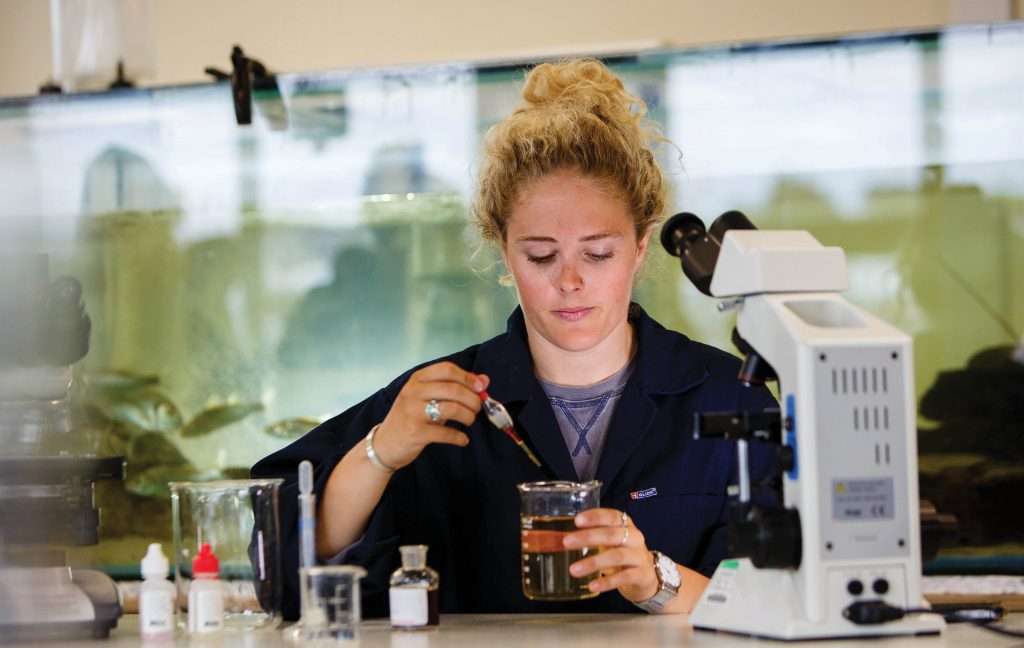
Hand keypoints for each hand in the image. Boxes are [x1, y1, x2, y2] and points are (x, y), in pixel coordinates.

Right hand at [372, 362, 488, 469]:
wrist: (385, 444)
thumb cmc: (411, 417)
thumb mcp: (429, 398)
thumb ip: (455, 388)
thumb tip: (484, 380)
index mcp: (417, 379)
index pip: (446, 369)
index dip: (467, 377)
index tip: (480, 387)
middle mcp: (413, 392)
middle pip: (453, 389)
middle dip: (472, 399)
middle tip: (477, 408)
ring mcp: (412, 412)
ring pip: (452, 409)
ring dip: (468, 416)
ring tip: (470, 421)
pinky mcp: (415, 433)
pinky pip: (446, 433)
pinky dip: (459, 437)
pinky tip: (462, 439)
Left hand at [563, 508, 658, 602]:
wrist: (646, 575)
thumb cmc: (621, 553)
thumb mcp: (609, 541)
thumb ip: (590, 537)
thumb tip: (557, 539)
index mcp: (625, 524)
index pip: (611, 515)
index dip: (595, 517)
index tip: (577, 520)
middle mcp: (634, 537)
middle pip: (612, 534)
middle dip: (588, 537)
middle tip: (567, 542)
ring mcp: (639, 556)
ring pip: (617, 556)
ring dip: (593, 562)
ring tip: (574, 570)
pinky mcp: (642, 575)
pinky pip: (624, 577)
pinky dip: (607, 582)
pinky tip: (592, 585)